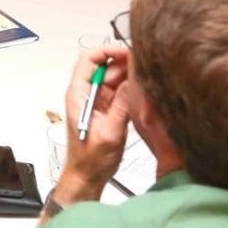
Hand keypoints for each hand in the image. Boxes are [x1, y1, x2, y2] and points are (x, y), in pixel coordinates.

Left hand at [54, 45, 131, 204]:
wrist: (87, 177)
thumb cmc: (90, 160)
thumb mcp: (109, 133)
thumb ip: (121, 106)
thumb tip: (133, 82)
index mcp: (78, 94)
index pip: (89, 59)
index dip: (107, 50)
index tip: (126, 51)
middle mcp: (86, 93)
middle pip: (105, 65)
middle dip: (124, 61)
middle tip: (145, 61)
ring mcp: (97, 100)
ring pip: (114, 77)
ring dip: (130, 74)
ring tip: (148, 73)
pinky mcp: (107, 108)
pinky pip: (120, 90)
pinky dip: (131, 87)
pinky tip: (145, 87)